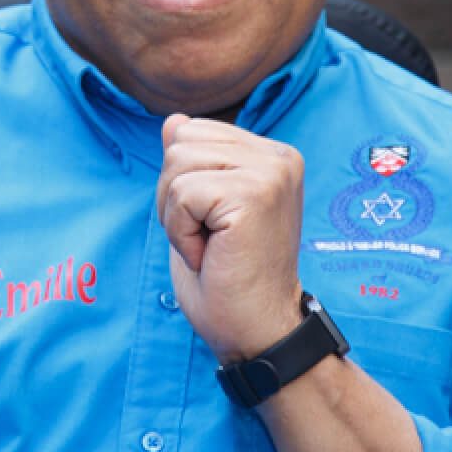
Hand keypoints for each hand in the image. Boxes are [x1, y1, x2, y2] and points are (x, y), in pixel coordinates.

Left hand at [156, 114, 306, 361]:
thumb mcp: (201, 211)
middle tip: (210, 240)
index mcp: (271, 155)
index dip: (182, 183)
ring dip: (178, 216)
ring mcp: (271, 173)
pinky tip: (211, 255)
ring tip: (212, 247)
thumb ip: (193, 162)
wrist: (257, 331)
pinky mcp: (255, 194)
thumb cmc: (228, 279)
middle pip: (180, 142)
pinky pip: (182, 194)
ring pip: (177, 164)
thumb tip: (172, 120)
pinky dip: (182, 232)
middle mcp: (278, 156)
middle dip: (175, 196)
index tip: (212, 225)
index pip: (192, 131)